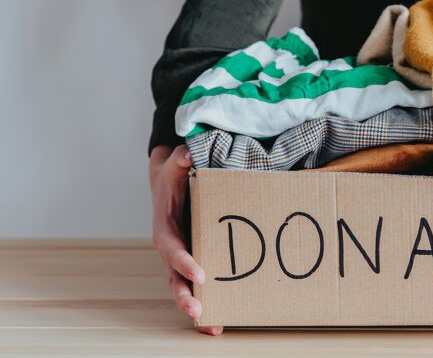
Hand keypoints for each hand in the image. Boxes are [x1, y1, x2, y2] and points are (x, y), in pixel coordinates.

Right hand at [150, 144, 223, 335]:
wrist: (172, 184)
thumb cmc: (174, 177)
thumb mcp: (174, 166)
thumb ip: (179, 160)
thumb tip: (186, 153)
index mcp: (165, 229)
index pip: (171, 248)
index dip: (183, 261)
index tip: (199, 273)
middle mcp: (172, 249)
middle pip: (174, 277)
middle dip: (184, 295)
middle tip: (198, 310)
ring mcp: (183, 258)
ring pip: (185, 287)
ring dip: (196, 307)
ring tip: (212, 326)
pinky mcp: (195, 262)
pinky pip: (199, 286)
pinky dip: (209, 303)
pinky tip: (221, 322)